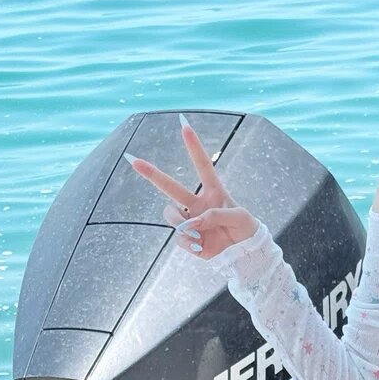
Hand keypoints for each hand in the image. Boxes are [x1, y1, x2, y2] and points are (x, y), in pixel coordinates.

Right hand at [125, 116, 259, 258]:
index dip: (194, 146)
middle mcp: (197, 204)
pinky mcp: (187, 238)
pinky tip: (201, 245)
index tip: (184, 125)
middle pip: (170, 186)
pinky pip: (179, 237)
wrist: (243, 253)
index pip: (202, 166)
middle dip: (151, 173)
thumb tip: (194, 221)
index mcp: (213, 192)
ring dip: (181, 222)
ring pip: (170, 214)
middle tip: (133, 160)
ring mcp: (190, 221)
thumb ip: (218, 215)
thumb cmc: (245, 228)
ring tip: (198, 233)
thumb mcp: (240, 218)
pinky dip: (189, 242)